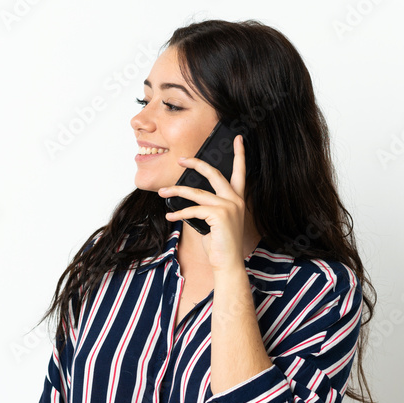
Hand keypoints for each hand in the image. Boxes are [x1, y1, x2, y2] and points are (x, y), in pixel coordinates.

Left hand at [158, 134, 249, 273]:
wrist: (227, 263)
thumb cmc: (220, 244)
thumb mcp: (215, 221)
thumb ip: (207, 206)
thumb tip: (188, 198)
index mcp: (237, 199)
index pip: (240, 172)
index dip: (239, 154)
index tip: (238, 139)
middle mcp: (235, 200)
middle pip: (214, 173)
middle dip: (196, 163)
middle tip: (181, 159)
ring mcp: (229, 206)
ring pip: (197, 192)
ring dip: (177, 191)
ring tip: (163, 192)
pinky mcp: (219, 215)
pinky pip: (193, 209)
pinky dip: (179, 213)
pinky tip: (170, 216)